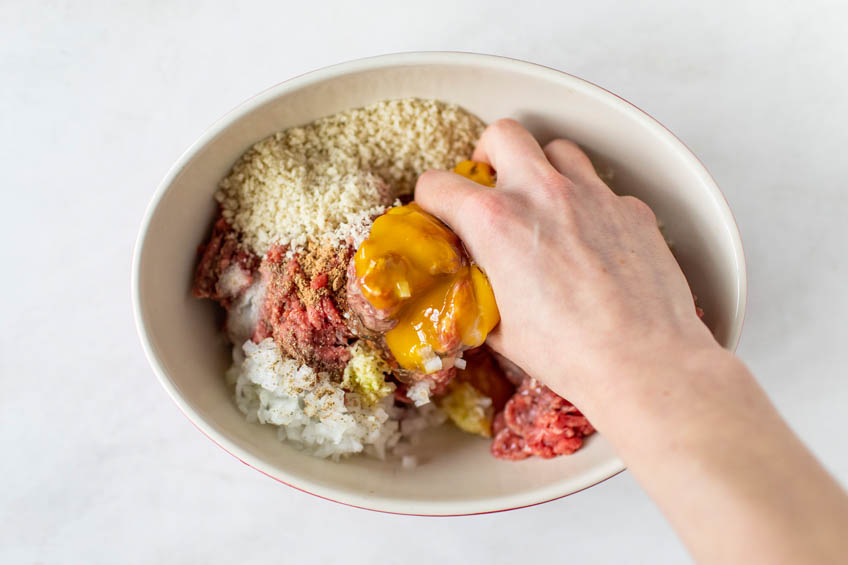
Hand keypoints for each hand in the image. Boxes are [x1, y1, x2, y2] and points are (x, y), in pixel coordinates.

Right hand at [415, 118, 716, 405]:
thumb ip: (482, 294)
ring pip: (558, 151)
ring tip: (544, 206)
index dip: (432, 200)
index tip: (439, 213)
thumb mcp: (501, 329)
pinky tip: (592, 241)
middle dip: (489, 154)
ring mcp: (592, 195)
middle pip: (503, 134)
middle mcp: (542, 193)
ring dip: (543, 170)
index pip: (439, 184)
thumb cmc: (569, 352)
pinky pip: (602, 188)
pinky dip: (589, 205)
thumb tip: (478, 290)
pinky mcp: (631, 209)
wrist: (642, 361)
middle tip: (492, 185)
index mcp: (495, 222)